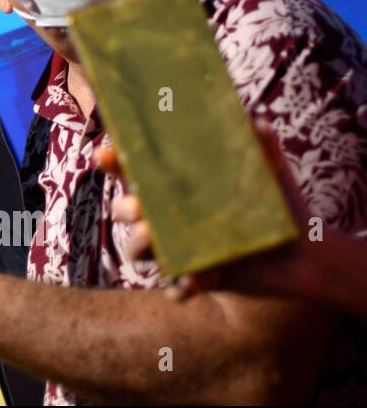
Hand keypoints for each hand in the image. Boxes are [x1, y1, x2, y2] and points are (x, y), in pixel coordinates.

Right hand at [103, 123, 318, 298]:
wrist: (304, 253)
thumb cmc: (277, 205)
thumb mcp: (270, 170)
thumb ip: (262, 144)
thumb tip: (257, 120)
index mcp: (176, 186)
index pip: (133, 170)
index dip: (112, 162)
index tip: (103, 154)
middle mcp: (168, 216)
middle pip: (124, 211)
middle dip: (124, 207)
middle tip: (139, 207)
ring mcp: (178, 248)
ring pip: (137, 249)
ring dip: (140, 244)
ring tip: (154, 238)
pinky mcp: (197, 278)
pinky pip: (176, 287)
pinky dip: (180, 286)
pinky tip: (192, 281)